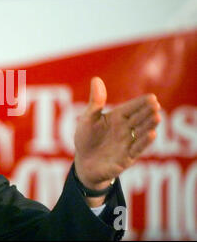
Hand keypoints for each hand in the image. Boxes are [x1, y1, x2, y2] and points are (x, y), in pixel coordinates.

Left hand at [74, 77, 160, 192]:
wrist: (84, 163)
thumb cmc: (86, 138)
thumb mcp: (88, 118)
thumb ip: (95, 101)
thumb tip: (96, 79)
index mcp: (116, 118)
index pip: (130, 108)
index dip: (140, 103)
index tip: (152, 97)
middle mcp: (125, 129)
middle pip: (138, 119)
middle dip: (147, 112)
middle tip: (156, 105)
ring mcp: (127, 143)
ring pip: (141, 132)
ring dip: (149, 125)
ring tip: (157, 117)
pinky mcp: (127, 157)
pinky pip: (137, 148)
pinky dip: (144, 141)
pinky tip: (152, 134)